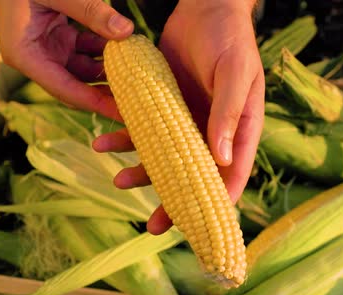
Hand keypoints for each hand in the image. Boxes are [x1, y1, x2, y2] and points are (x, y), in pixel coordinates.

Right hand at [0, 0, 133, 119]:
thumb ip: (90, 11)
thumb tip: (126, 32)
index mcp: (24, 55)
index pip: (66, 90)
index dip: (97, 104)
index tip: (124, 115)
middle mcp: (34, 57)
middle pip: (76, 85)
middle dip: (106, 94)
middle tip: (139, 104)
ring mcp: (46, 47)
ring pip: (83, 69)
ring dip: (108, 70)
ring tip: (137, 76)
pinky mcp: (56, 36)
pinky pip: (84, 50)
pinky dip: (103, 49)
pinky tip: (125, 48)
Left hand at [93, 1, 264, 234]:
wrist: (205, 9)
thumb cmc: (230, 38)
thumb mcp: (234, 73)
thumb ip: (228, 113)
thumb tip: (221, 159)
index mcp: (239, 129)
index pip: (232, 174)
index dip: (216, 203)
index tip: (196, 225)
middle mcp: (213, 131)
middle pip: (194, 176)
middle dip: (173, 202)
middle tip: (154, 226)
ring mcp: (187, 120)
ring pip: (164, 157)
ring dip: (142, 171)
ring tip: (117, 180)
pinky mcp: (165, 106)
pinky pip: (145, 129)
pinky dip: (125, 137)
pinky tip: (104, 142)